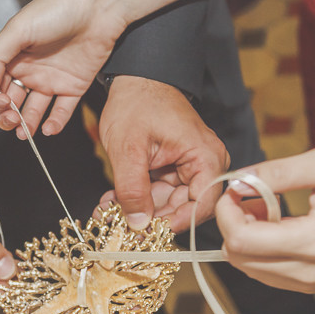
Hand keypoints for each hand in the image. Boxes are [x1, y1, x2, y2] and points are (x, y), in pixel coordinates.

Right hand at [0, 0, 126, 137]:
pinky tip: (47, 128)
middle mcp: (31, 71)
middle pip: (12, 104)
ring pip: (34, 112)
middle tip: (10, 117)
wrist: (97, 8)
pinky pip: (62, 112)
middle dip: (7, 116)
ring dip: (27, 125)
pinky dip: (54, 124)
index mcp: (13, 57)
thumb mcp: (17, 29)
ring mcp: (52, 81)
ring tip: (25, 132)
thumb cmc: (58, 9)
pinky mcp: (74, 88)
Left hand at [98, 76, 228, 230]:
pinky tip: (112, 203)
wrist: (134, 80)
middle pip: (184, 209)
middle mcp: (204, 166)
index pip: (202, 205)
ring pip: (166, 206)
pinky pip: (157, 195)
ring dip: (137, 211)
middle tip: (120, 228)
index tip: (149, 234)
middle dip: (150, 220)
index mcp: (206, 157)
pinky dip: (135, 200)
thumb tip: (138, 225)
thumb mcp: (128, 149)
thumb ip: (132, 189)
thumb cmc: (137, 101)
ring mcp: (189, 169)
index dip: (177, 224)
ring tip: (108, 213)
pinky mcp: (173, 172)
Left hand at [215, 146, 314, 292]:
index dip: (226, 212)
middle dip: (233, 223)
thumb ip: (275, 173)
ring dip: (244, 235)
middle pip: (238, 257)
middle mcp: (308, 272)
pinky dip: (257, 246)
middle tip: (250, 194)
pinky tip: (273, 222)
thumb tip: (237, 182)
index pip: (241, 239)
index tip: (234, 188)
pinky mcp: (306, 283)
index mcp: (312, 243)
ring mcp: (307, 282)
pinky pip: (261, 270)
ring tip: (267, 206)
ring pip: (246, 266)